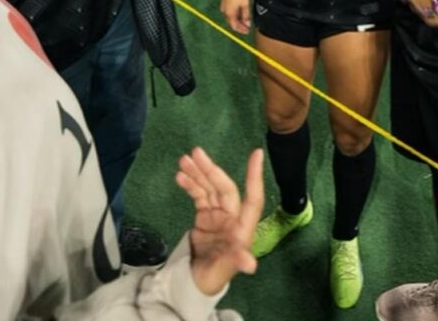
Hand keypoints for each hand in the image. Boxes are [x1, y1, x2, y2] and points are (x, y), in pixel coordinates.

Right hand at [176, 146, 263, 295]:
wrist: (194, 284)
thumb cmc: (213, 278)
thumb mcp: (222, 271)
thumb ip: (234, 261)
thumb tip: (251, 265)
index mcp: (242, 228)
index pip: (253, 198)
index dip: (254, 177)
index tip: (257, 153)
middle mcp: (232, 217)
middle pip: (225, 188)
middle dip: (211, 170)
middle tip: (195, 153)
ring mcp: (218, 215)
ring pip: (210, 188)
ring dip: (198, 173)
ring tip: (184, 160)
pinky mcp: (205, 216)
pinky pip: (199, 195)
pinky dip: (191, 184)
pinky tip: (180, 175)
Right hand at [220, 0, 250, 33]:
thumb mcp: (245, 4)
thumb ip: (246, 15)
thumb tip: (247, 24)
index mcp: (229, 13)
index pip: (234, 26)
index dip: (241, 30)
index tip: (247, 31)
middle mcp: (224, 11)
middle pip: (231, 22)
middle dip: (239, 25)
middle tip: (247, 27)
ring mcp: (223, 6)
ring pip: (230, 17)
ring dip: (237, 20)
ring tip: (245, 20)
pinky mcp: (224, 1)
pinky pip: (229, 11)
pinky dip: (235, 14)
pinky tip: (240, 12)